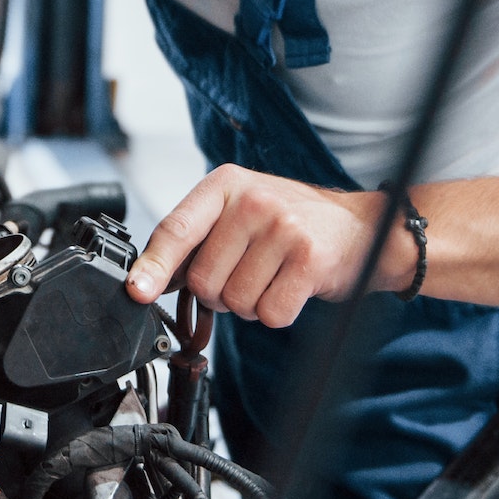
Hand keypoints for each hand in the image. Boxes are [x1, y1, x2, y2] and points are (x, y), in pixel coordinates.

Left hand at [123, 165, 406, 327]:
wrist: (361, 227)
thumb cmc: (291, 222)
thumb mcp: (239, 212)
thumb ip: (196, 238)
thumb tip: (148, 280)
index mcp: (225, 185)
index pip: (176, 229)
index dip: (152, 266)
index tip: (137, 291)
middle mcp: (252, 201)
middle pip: (202, 279)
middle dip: (218, 292)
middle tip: (246, 273)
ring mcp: (283, 228)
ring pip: (235, 301)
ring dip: (249, 304)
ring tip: (271, 276)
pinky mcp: (309, 259)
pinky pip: (270, 313)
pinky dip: (276, 313)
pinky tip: (290, 287)